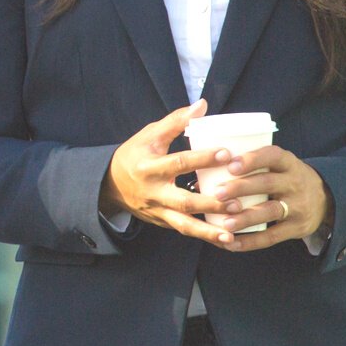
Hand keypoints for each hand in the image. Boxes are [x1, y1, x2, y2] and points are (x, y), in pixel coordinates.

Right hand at [100, 100, 242, 246]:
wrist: (109, 185)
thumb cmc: (134, 154)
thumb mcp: (149, 134)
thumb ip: (176, 121)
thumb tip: (203, 105)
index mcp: (149, 167)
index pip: (179, 163)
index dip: (203, 158)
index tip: (227, 153)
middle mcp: (153, 192)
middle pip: (183, 201)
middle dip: (210, 203)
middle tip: (236, 201)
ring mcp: (157, 211)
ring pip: (184, 225)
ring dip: (209, 231)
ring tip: (232, 233)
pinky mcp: (162, 222)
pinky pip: (185, 231)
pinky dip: (205, 237)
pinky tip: (227, 240)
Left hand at [202, 146, 332, 251]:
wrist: (326, 199)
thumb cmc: (287, 178)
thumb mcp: (280, 165)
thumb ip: (253, 165)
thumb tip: (204, 173)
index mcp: (288, 163)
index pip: (272, 156)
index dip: (252, 159)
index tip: (230, 165)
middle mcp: (295, 183)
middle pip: (268, 184)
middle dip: (241, 188)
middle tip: (218, 193)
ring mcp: (298, 206)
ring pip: (270, 211)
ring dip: (246, 218)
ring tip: (225, 223)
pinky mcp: (297, 228)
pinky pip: (273, 236)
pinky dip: (251, 242)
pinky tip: (231, 244)